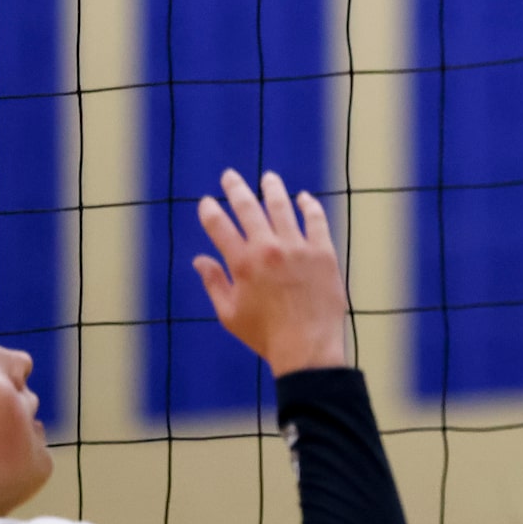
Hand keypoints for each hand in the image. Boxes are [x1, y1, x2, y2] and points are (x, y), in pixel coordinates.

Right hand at [193, 170, 350, 375]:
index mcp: (243, 263)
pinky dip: (309, 206)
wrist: (307, 347)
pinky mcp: (323, 252)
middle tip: (229, 176)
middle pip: (248, 208)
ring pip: (282, 207)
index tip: (206, 202)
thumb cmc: (265, 335)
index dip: (209, 211)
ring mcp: (298, 248)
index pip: (219, 227)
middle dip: (235, 189)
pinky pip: (316, 220)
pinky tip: (303, 198)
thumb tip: (199, 260)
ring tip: (268, 178)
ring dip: (272, 190)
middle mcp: (269, 249)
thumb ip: (214, 283)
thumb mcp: (229, 313)